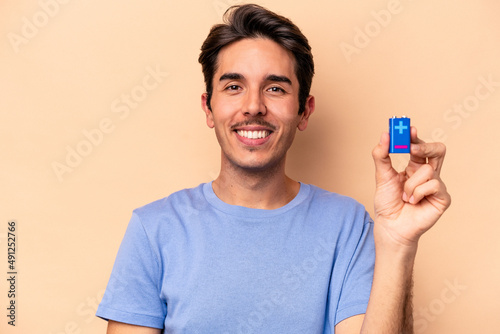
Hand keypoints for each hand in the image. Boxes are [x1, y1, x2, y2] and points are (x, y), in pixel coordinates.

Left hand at [371, 127, 450, 248]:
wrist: (390, 226)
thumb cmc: (387, 203)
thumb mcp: (381, 176)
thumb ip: (382, 156)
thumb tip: (384, 135)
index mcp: (414, 167)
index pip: (419, 146)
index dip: (415, 136)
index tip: (407, 128)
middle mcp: (428, 174)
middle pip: (438, 149)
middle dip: (425, 145)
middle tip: (411, 147)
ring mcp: (437, 185)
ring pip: (428, 170)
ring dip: (411, 183)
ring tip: (405, 196)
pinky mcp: (443, 198)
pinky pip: (433, 184)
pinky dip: (418, 193)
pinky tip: (413, 202)